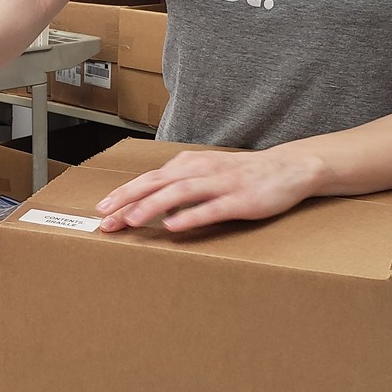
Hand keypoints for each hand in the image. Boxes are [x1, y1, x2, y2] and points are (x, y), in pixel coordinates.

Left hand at [94, 147, 325, 232]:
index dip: (124, 193)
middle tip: (105, 218)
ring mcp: (221, 183)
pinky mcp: (240, 199)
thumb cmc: (243, 174)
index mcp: (190, 164)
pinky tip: (173, 226)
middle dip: (128, 199)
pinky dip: (190, 216)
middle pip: (157, 182)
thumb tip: (151, 203)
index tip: (102, 210)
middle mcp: (201, 170)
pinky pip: (211, 208)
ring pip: (180, 192)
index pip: (149, 178)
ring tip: (131, 221)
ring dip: (152, 206)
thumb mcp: (207, 172)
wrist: (289, 168)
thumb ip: (180, 183)